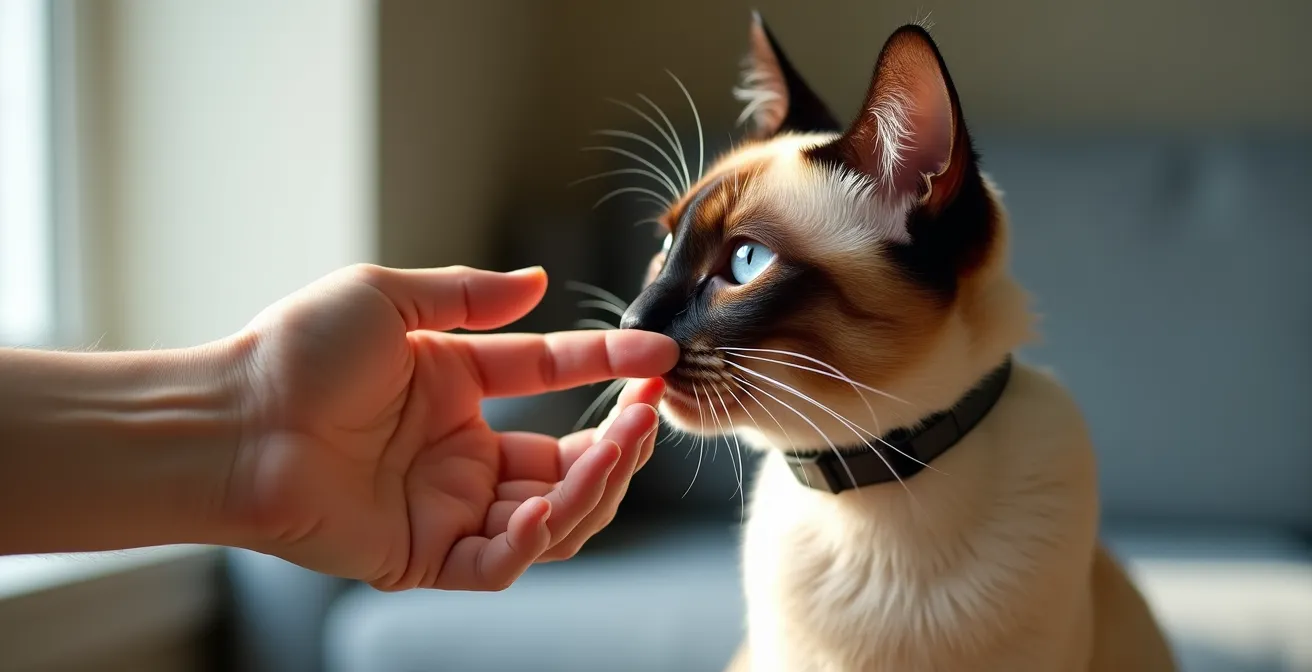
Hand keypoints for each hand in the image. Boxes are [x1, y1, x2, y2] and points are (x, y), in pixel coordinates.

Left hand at [226, 264, 675, 590]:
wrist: (232, 421)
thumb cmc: (293, 355)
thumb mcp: (390, 301)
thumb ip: (469, 296)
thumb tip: (536, 279)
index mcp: (455, 392)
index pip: (550, 380)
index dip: (605, 369)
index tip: (653, 357)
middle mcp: (461, 455)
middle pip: (567, 462)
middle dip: (617, 444)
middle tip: (644, 416)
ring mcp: (447, 508)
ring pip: (550, 517)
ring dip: (591, 488)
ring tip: (611, 450)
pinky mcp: (424, 557)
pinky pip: (498, 563)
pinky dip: (531, 541)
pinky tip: (540, 505)